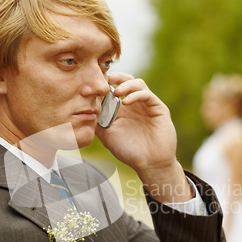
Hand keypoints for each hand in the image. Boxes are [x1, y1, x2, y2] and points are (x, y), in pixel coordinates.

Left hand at [95, 72, 192, 202]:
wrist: (150, 164)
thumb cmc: (129, 152)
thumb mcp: (108, 136)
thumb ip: (97, 123)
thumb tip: (82, 111)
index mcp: (122, 109)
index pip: (112, 88)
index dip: (102, 85)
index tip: (89, 87)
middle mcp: (134, 104)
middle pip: (125, 80)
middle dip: (114, 77)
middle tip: (103, 79)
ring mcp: (146, 105)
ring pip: (137, 83)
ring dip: (125, 84)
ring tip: (116, 91)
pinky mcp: (158, 108)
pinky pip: (147, 94)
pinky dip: (136, 95)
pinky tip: (126, 102)